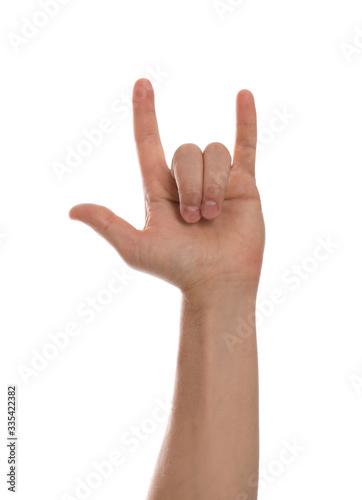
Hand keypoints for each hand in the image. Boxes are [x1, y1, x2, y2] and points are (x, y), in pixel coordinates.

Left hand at [69, 79, 264, 293]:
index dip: (144, 114)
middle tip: (194, 219)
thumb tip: (73, 210)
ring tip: (214, 216)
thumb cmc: (177, 269)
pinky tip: (243, 94)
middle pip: (187, 151)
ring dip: (214, 185)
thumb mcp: (137, 248)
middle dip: (191, 184)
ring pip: (214, 153)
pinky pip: (245, 146)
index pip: (148, 143)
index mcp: (158, 188)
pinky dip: (246, 120)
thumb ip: (108, 225)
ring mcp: (216, 180)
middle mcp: (186, 180)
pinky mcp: (244, 184)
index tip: (142, 84)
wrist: (218, 283)